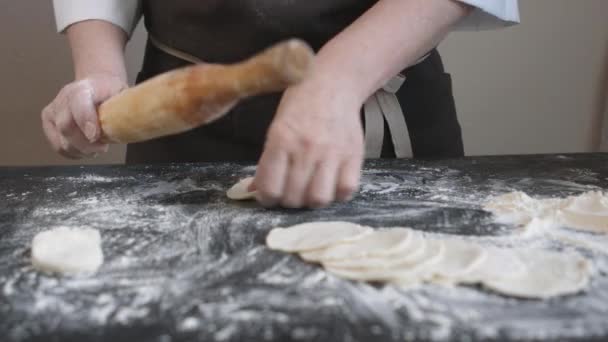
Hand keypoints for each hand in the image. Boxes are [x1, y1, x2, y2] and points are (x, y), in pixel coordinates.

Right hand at [41, 74, 126, 158]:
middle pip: (66, 128)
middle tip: (102, 147)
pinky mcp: (48, 123)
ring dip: (80, 151)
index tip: (96, 137)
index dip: (85, 121)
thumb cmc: (110, 93)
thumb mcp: (121, 94)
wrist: (97, 85)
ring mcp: (53, 110)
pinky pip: (58, 146)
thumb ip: (118, 109)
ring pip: (61, 141)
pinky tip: (85, 149)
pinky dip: (73, 153)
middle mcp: (63, 98)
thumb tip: (117, 129)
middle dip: (86, 145)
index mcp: (83, 88)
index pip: (78, 103)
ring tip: (95, 147)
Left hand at [254, 77, 364, 207]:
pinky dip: (338, 193)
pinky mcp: (354, 155)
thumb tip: (255, 189)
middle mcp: (306, 149)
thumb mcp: (276, 127)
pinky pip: (346, 190)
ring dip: (312, 200)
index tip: (270, 195)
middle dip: (288, 201)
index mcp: (281, 140)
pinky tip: (331, 183)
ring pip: (319, 199)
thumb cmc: (300, 105)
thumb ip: (267, 160)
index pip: (270, 188)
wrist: (333, 83)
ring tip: (310, 190)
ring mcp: (332, 153)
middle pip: (293, 198)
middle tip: (290, 192)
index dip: (267, 198)